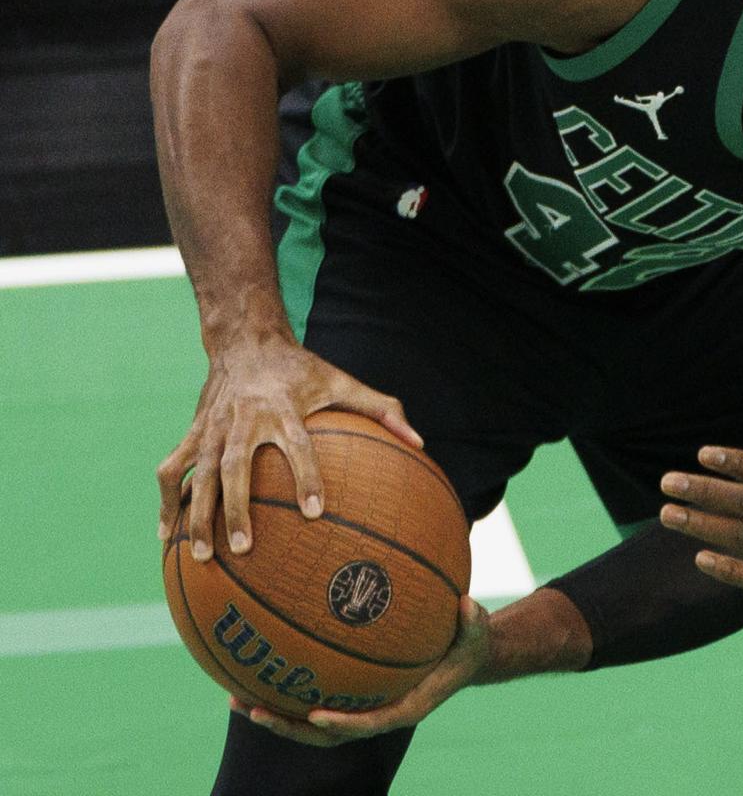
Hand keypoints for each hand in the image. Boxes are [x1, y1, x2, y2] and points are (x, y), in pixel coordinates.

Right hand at [157, 338, 421, 560]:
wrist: (246, 342)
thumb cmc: (301, 370)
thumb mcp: (342, 380)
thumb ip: (382, 409)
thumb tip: (420, 443)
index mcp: (283, 407)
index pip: (297, 445)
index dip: (307, 476)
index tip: (316, 512)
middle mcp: (243, 419)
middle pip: (236, 467)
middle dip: (236, 508)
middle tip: (244, 549)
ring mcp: (212, 428)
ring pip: (198, 474)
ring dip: (196, 515)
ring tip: (201, 556)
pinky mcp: (192, 433)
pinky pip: (172, 471)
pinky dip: (166, 502)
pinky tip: (166, 537)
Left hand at [235, 597, 490, 745]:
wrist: (461, 656)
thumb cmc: (467, 644)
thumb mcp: (477, 632)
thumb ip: (473, 621)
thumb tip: (467, 603)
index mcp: (406, 708)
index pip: (369, 725)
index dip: (342, 724)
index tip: (317, 716)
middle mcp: (377, 713)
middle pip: (325, 734)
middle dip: (289, 727)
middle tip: (255, 710)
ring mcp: (361, 706)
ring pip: (311, 723)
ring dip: (275, 715)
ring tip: (236, 699)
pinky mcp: (352, 694)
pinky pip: (314, 697)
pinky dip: (286, 691)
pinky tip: (258, 671)